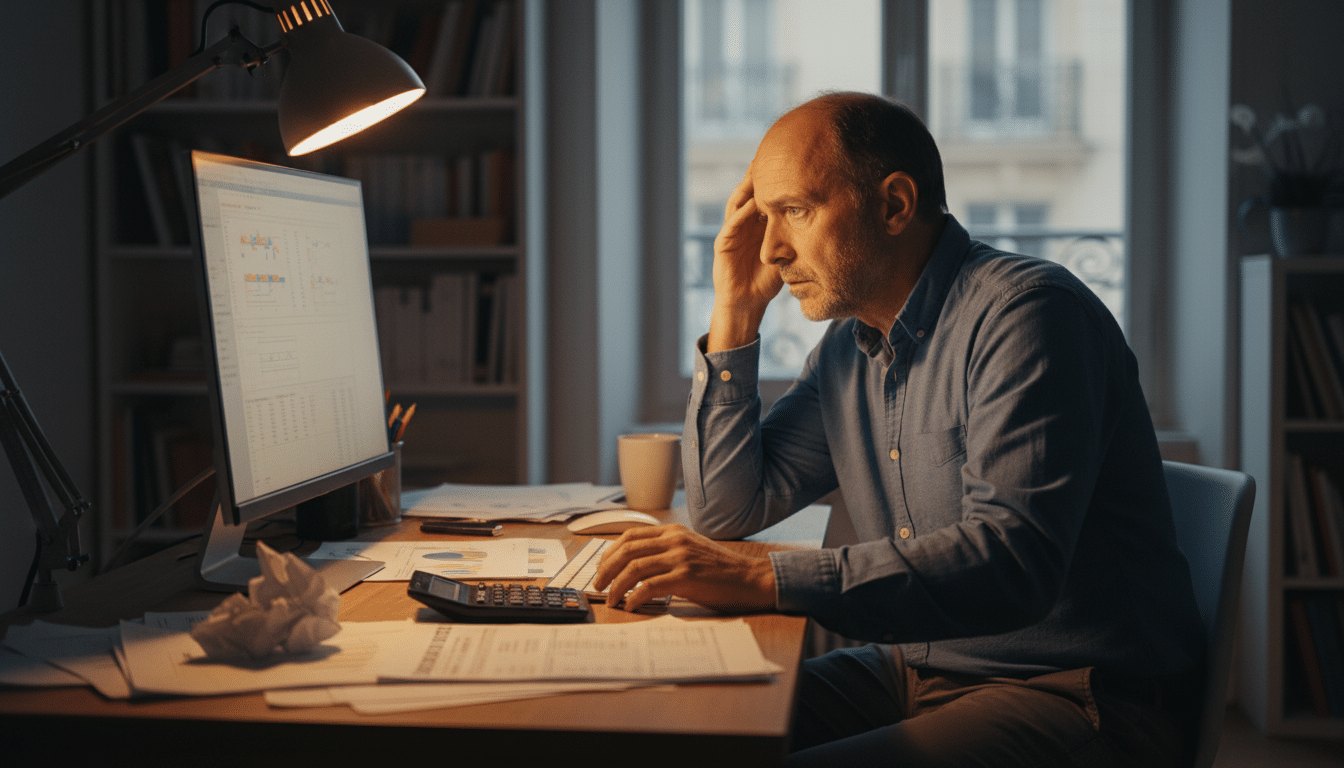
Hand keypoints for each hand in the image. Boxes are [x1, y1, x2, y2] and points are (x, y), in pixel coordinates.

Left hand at [592, 524, 776, 612]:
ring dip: (616, 585)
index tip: (602, 567)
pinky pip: (650, 585)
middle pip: (627, 550)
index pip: (631, 535)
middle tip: (598, 585)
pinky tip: (630, 605)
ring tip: (610, 599)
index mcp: (673, 531)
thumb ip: (667, 550)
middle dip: (606, 569)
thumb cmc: (720, 570)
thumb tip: (636, 564)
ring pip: (634, 568)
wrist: (749, 578)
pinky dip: (635, 597)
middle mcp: (674, 540)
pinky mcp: (686, 577)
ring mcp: (680, 557)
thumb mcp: (691, 549)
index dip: (610, 552)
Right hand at [707, 172, 782, 351]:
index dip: (775, 179)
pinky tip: (753, 203)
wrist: (747, 302)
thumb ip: (797, 236)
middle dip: (759, 174)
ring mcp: (731, 232)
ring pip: (738, 202)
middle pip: (749, 192)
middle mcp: (743, 223)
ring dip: (747, 187)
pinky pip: (731, 224)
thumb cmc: (767, 280)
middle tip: (772, 154)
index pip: (765, 194)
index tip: (790, 161)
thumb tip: (825, 221)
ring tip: (758, 170)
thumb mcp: (787, 252)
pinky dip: (742, 213)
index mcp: (756, 223)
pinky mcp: (722, 244)